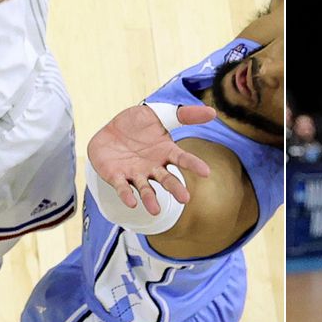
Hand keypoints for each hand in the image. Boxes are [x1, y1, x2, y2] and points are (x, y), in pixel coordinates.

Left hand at [88, 104, 214, 214]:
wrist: (108, 131)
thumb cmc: (137, 124)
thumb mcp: (159, 114)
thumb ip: (184, 115)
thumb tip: (213, 112)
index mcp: (166, 152)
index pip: (183, 159)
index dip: (194, 164)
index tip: (206, 172)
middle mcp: (153, 167)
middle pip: (167, 179)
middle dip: (175, 189)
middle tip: (185, 199)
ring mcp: (135, 174)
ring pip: (145, 188)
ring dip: (150, 199)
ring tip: (155, 210)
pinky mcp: (117, 177)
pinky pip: (122, 188)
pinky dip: (126, 195)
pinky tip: (132, 202)